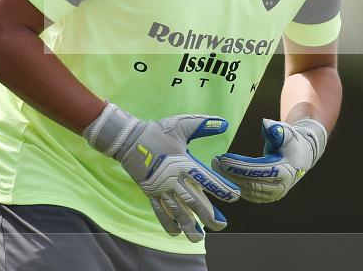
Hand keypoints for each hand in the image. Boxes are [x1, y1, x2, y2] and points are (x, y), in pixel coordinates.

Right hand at [83, 103, 239, 241]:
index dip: (221, 189)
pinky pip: (160, 211)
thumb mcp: (182, 125)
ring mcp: (160, 188)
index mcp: (183, 163)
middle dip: (208, 215)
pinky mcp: (150, 193)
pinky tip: (176, 233)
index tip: (234, 197)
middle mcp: (173, 179)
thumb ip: (204, 125)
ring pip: (177, 211)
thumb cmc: (157, 132)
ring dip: (189, 225)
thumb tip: (225, 124)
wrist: (128, 139)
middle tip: (221, 225)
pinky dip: (168, 223)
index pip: (206, 179)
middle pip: (193, 201)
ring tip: (200, 238)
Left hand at [211, 118, 326, 202]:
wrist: (301, 157)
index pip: (257, 170)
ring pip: (246, 191)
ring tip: (215, 166)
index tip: (223, 158)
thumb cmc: (292, 142)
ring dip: (229, 180)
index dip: (239, 166)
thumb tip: (267, 124)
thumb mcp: (287, 133)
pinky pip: (247, 194)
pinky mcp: (266, 198)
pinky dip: (234, 185)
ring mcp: (273, 195)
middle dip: (229, 173)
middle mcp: (279, 188)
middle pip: (249, 183)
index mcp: (284, 172)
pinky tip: (223, 175)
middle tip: (214, 162)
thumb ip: (278, 129)